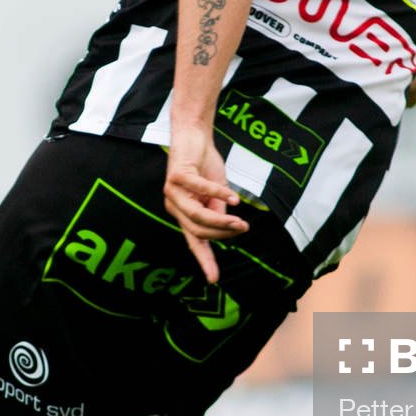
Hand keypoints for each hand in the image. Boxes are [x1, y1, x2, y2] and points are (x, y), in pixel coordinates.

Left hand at [163, 123, 246, 283]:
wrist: (194, 135)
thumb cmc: (205, 165)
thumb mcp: (216, 192)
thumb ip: (218, 210)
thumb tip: (227, 228)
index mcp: (183, 214)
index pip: (194, 242)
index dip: (204, 260)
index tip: (214, 279)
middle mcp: (174, 207)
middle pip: (199, 231)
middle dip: (223, 232)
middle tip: (244, 228)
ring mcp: (172, 193)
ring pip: (197, 216)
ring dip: (221, 220)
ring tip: (241, 220)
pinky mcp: (176, 177)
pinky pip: (200, 191)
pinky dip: (218, 195)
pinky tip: (233, 198)